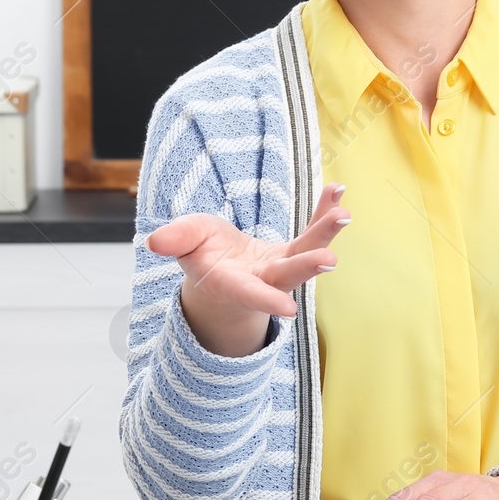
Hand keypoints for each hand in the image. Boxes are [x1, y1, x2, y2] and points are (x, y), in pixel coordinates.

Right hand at [145, 182, 349, 356]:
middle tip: (328, 259)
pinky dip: (323, 213)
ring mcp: (282, 267)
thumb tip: (155, 241)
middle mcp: (263, 281)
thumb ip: (175, 241)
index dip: (265, 299)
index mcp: (233, 285)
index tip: (288, 309)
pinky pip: (312, 231)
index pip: (249, 293)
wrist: (221, 273)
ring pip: (306, 252)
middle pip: (288, 276)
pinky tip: (337, 191)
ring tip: (343, 214)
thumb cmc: (202, 258)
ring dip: (325, 234)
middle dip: (307, 267)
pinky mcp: (294, 252)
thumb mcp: (184, 245)